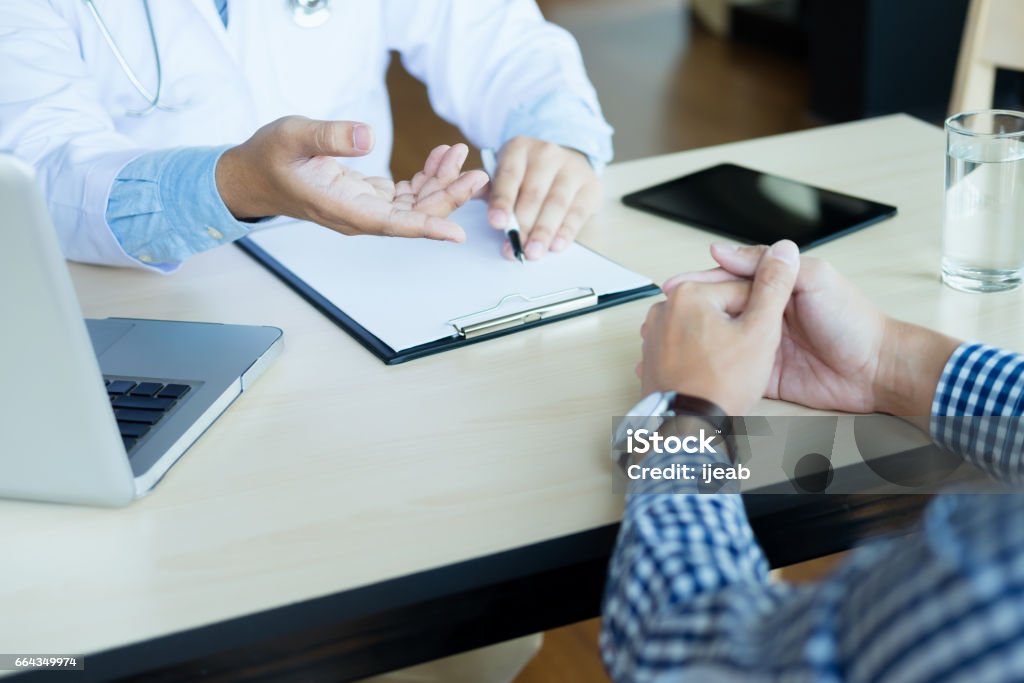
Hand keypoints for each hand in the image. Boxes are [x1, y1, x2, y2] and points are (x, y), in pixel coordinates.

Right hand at [216, 116, 487, 241]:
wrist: (254, 174)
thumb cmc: (269, 157)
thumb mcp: (293, 136)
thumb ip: (329, 136)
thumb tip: (368, 135)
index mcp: (342, 208)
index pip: (392, 224)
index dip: (426, 228)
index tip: (456, 232)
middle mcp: (359, 215)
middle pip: (413, 215)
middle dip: (448, 197)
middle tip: (478, 175)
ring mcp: (366, 209)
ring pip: (414, 205)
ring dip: (441, 183)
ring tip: (460, 153)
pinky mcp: (369, 198)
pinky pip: (406, 194)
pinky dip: (426, 176)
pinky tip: (439, 157)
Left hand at [486, 136, 600, 259]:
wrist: (564, 162)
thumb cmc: (526, 174)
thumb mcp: (503, 173)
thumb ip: (488, 188)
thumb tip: (470, 196)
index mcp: (519, 148)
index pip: (509, 177)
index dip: (503, 202)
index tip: (497, 224)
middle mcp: (547, 154)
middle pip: (533, 194)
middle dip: (523, 225)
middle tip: (514, 248)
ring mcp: (571, 169)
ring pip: (556, 204)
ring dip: (543, 232)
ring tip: (532, 253)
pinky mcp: (590, 186)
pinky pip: (577, 212)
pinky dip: (566, 232)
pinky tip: (556, 246)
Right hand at [663, 244, 959, 415]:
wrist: (877, 370)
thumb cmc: (854, 321)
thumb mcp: (814, 278)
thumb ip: (770, 266)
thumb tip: (726, 249)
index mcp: (775, 288)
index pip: (728, 280)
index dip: (699, 282)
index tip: (674, 286)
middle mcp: (766, 315)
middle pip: (718, 310)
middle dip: (688, 311)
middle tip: (659, 317)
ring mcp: (763, 345)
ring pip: (720, 339)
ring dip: (693, 340)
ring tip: (664, 342)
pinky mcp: (765, 375)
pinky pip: (733, 369)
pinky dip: (710, 368)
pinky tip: (689, 367)